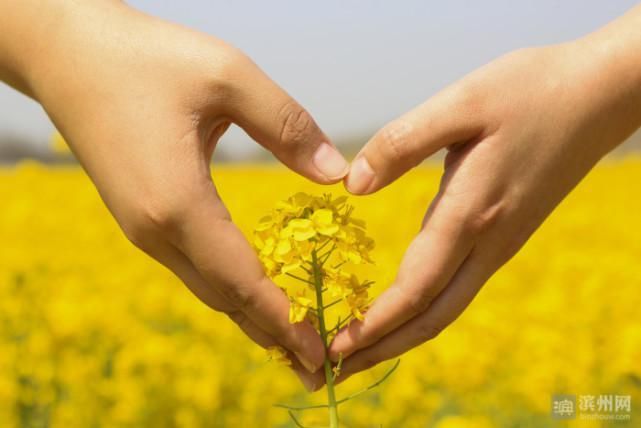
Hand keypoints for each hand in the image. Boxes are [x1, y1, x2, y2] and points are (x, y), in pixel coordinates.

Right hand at [1, 1, 350, 385]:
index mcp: (177, 203)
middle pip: (225, 299)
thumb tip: (338, 173)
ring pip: (208, 288)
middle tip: (317, 368)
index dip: (285, 320)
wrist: (68, 54)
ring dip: (252, 317)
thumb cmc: (146, 58)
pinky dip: (231, 290)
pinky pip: (194, 268)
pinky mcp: (141, 217)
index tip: (321, 353)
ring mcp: (143, 228)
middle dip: (273, 334)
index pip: (242, 281)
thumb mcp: (227, 75)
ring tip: (294, 342)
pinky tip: (254, 294)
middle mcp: (156, 230)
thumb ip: (288, 125)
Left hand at [329, 9, 640, 380]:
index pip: (415, 289)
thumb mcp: (462, 102)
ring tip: (361, 350)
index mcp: (472, 212)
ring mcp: (502, 243)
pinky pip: (458, 288)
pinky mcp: (506, 234)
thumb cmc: (532, 90)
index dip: (374, 324)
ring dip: (400, 335)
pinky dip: (423, 311)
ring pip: (446, 308)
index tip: (334, 347)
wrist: (602, 94)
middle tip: (337, 370)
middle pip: (431, 316)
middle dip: (382, 348)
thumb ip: (403, 142)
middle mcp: (489, 241)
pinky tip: (402, 309)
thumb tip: (352, 185)